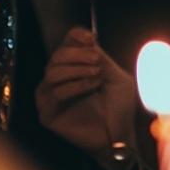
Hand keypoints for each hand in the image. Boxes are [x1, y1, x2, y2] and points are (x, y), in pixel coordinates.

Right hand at [36, 27, 136, 159]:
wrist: (121, 133)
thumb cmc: (120, 106)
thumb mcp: (115, 75)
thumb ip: (100, 58)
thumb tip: (87, 38)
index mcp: (75, 67)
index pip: (66, 44)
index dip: (75, 37)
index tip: (90, 38)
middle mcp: (59, 80)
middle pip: (57, 55)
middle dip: (78, 54)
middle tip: (97, 60)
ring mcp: (51, 97)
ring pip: (52, 72)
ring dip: (77, 69)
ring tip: (97, 75)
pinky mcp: (48, 114)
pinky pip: (54, 93)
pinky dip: (75, 86)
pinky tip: (91, 86)